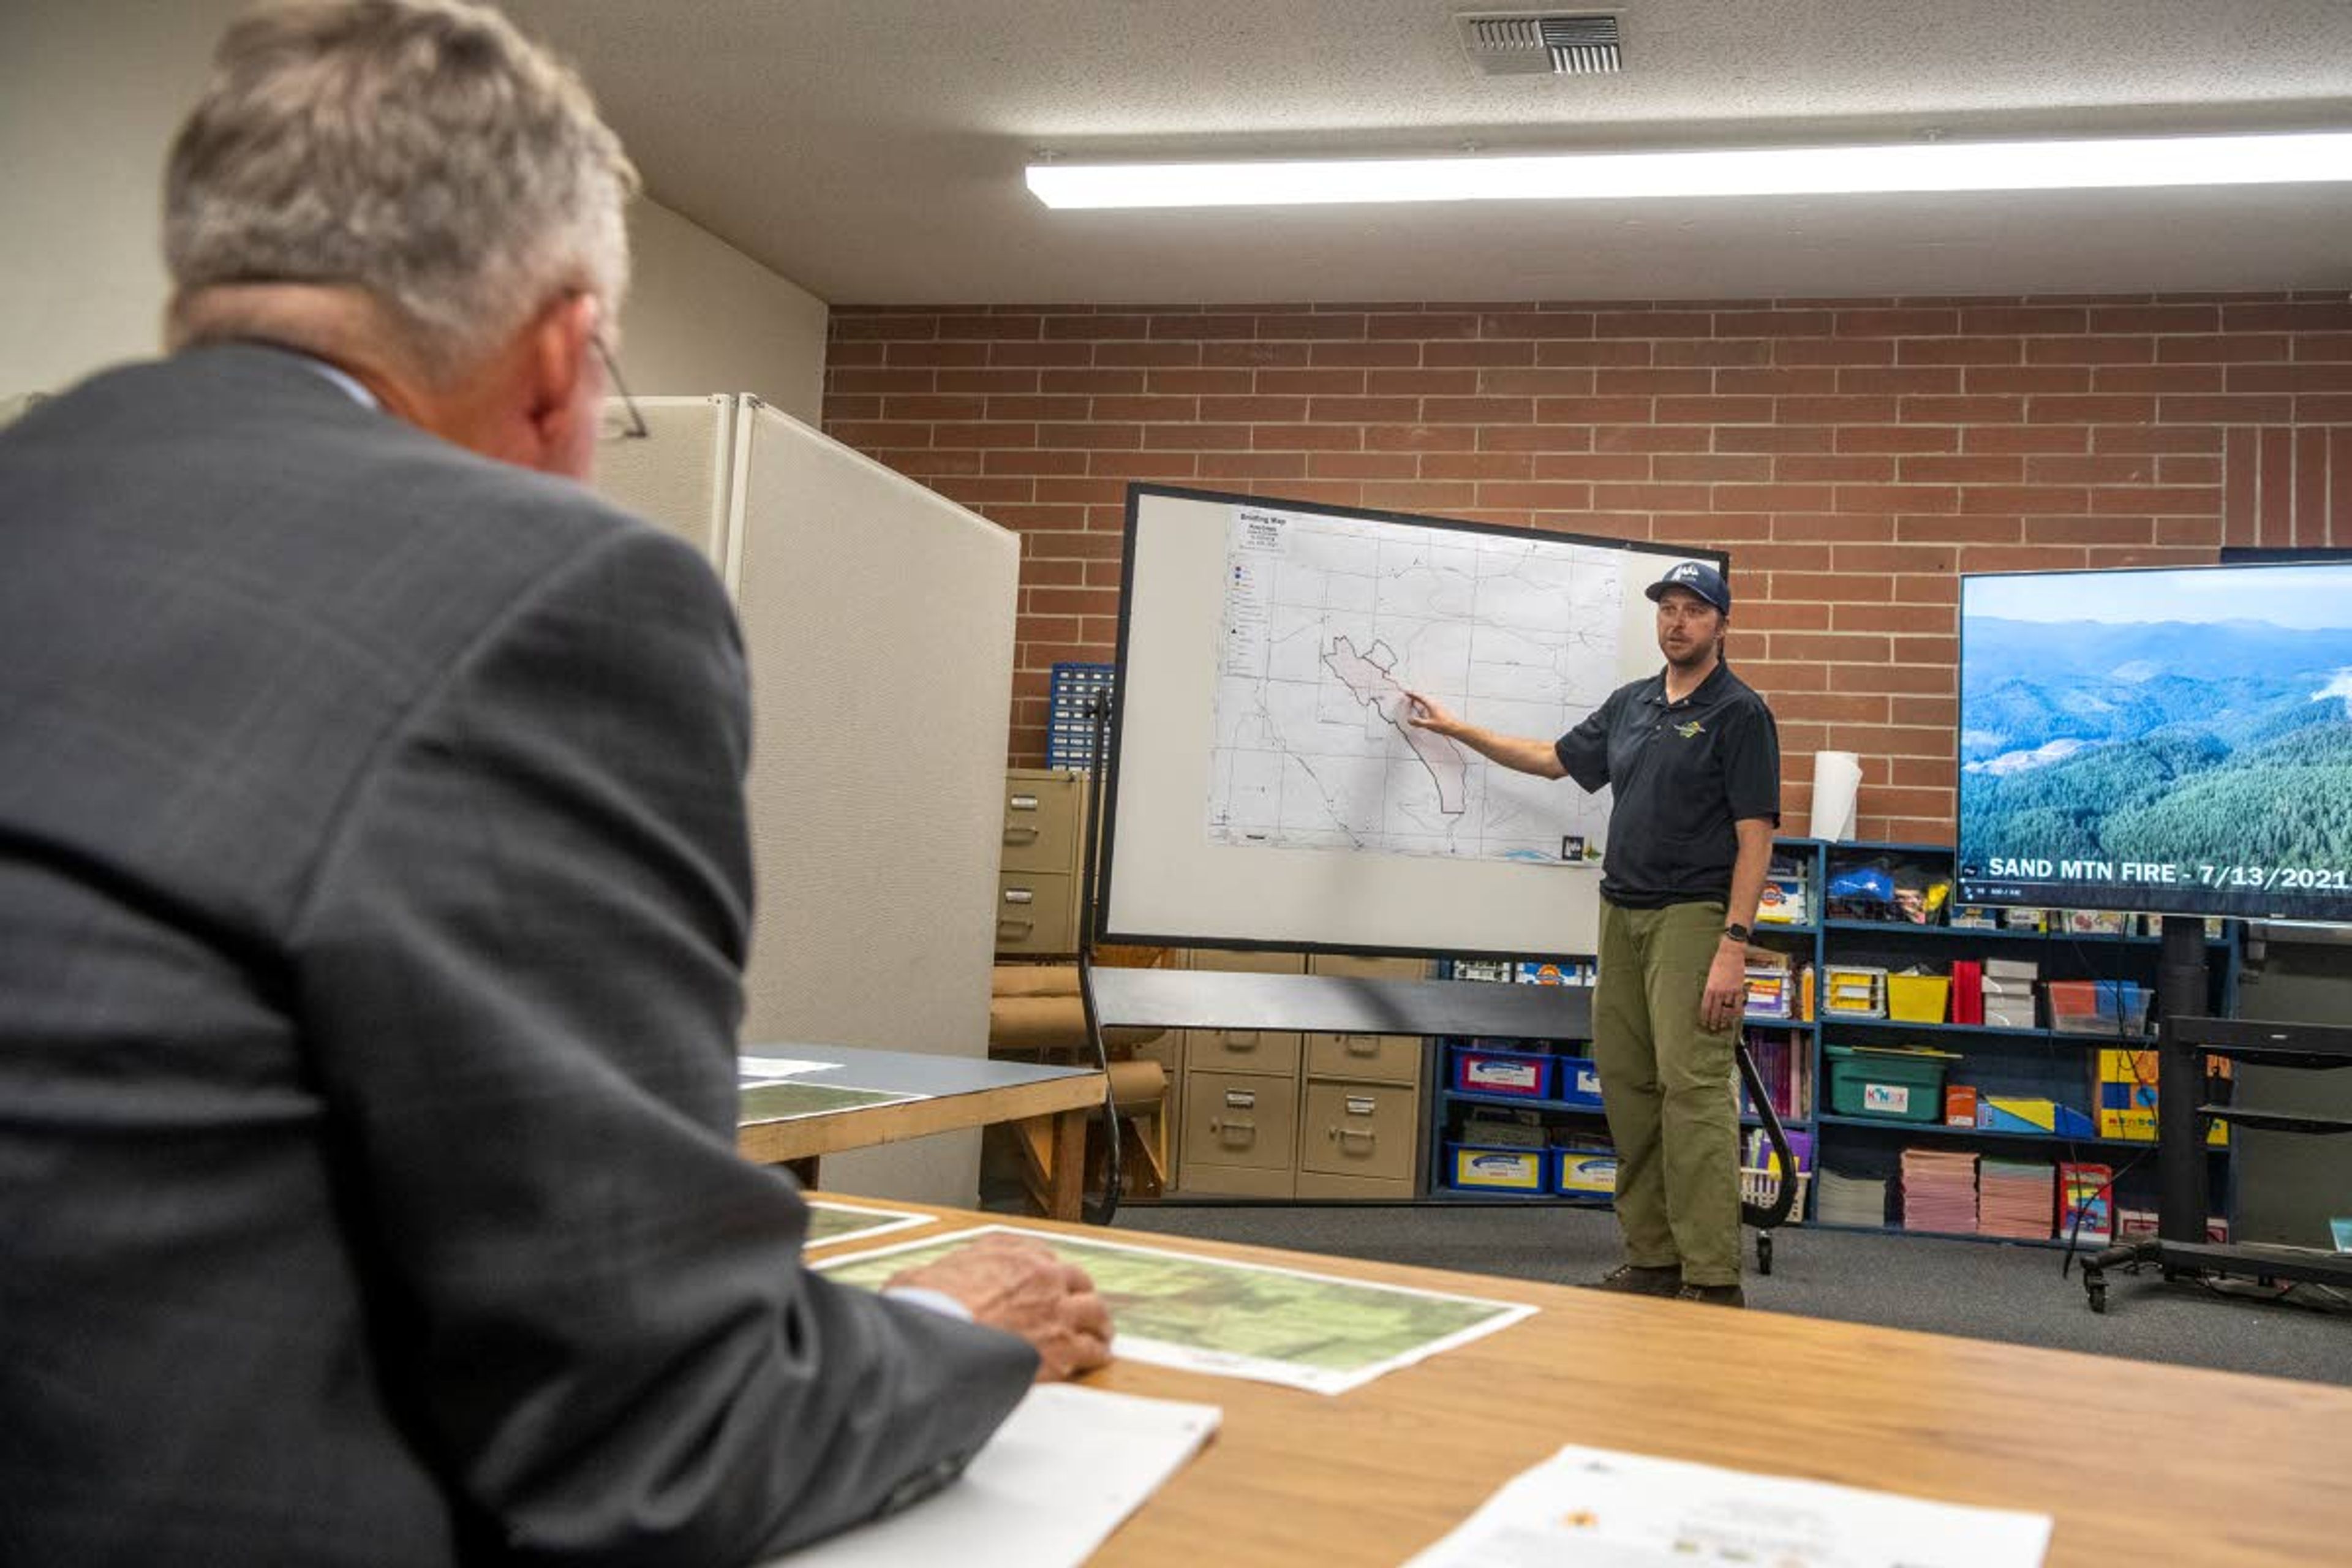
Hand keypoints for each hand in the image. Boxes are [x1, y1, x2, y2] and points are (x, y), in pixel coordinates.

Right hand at [888, 1233, 1112, 1381]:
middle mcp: (1041, 1278)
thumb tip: (916, 1283)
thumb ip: (934, 1275)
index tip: (1047, 1282)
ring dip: (1098, 1322)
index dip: (1046, 1272)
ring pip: (1095, 1312)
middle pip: (1077, 1280)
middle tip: (1081, 1305)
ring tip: (1100, 1332)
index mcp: (1011, 1255)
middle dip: (1080, 1293)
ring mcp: (1057, 1313)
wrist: (940, 1342)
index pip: (1042, 1255)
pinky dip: (1096, 1354)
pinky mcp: (1063, 1349)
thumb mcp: (923, 1275)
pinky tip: (1095, 1358)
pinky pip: (1092, 1350)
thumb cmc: (929, 1310)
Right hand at [1400, 690, 1453, 732]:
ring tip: (1416, 701)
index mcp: (1431, 705)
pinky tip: (1425, 709)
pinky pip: (1430, 705)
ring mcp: (1438, 707)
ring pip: (1427, 701)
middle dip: (1416, 696)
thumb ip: (1418, 722)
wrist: (1455, 727)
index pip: (1420, 697)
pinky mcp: (1441, 710)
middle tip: (1410, 695)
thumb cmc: (1444, 725)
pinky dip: (1425, 704)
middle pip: (1423, 698)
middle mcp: (1435, 704)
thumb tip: (1410, 720)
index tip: (1407, 692)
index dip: (1413, 694)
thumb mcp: (1428, 724)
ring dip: (1420, 700)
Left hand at [1700, 943, 1746, 1033]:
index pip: (1705, 1006)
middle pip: (1715, 1010)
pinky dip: (1738, 1011)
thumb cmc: (1719, 962)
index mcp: (1709, 987)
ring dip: (1725, 1018)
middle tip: (1712, 1028)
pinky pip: (1739, 1003)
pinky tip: (1736, 1017)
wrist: (1730, 953)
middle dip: (1714, 1020)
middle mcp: (1718, 991)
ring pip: (1727, 1009)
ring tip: (1723, 1025)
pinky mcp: (1739, 988)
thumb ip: (1711, 987)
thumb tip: (1711, 997)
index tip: (1704, 1022)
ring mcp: (1729, 990)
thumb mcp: (1711, 975)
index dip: (1705, 1016)